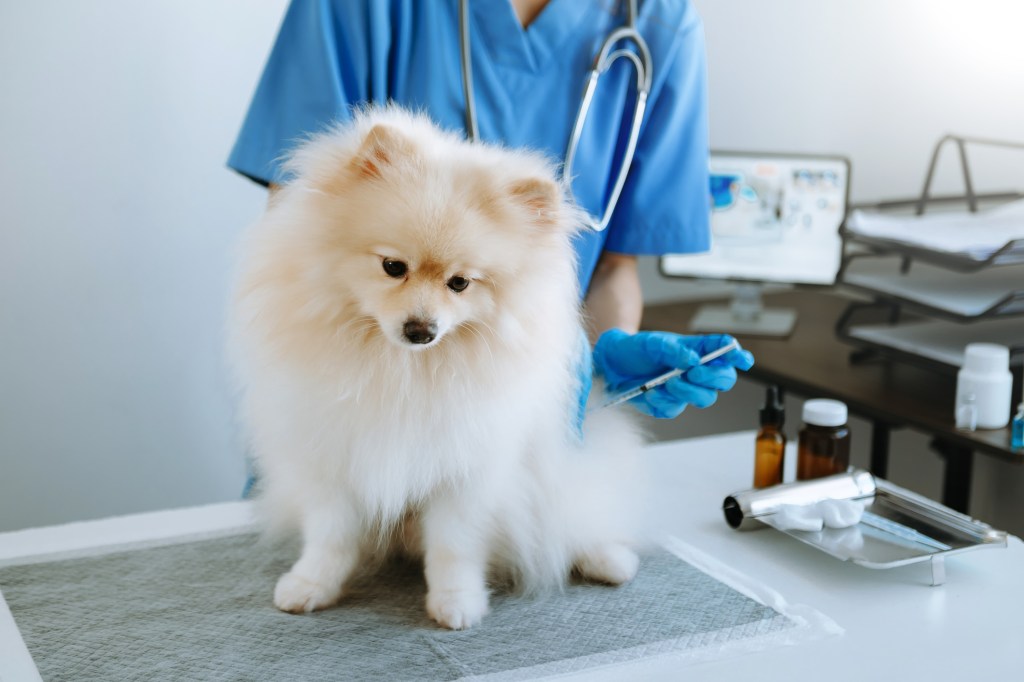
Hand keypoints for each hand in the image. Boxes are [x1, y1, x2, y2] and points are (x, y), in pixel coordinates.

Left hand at [593, 329, 754, 418]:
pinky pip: (675, 409)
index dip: (737, 355)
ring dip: (688, 391)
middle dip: (713, 377)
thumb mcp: (652, 342)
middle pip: (724, 379)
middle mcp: (697, 372)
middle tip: (694, 372)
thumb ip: (673, 349)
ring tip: (667, 382)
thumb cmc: (636, 348)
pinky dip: (663, 401)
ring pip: (705, 398)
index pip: (725, 351)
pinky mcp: (668, 405)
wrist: (611, 364)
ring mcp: (685, 390)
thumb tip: (693, 359)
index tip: (742, 359)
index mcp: (698, 350)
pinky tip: (650, 392)